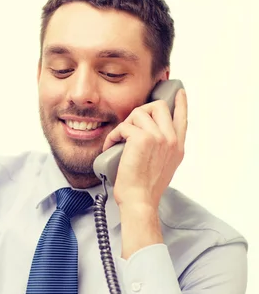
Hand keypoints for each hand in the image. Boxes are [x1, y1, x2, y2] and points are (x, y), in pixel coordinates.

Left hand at [102, 88, 187, 209]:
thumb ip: (163, 151)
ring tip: (119, 141)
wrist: (139, 201)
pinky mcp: (142, 139)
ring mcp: (159, 137)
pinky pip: (123, 126)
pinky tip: (110, 146)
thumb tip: (152, 138)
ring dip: (124, 125)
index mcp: (178, 147)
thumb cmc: (145, 190)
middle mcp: (171, 140)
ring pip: (139, 113)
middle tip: (130, 128)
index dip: (180, 102)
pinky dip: (113, 136)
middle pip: (158, 106)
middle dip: (140, 112)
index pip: (182, 118)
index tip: (179, 92)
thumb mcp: (163, 168)